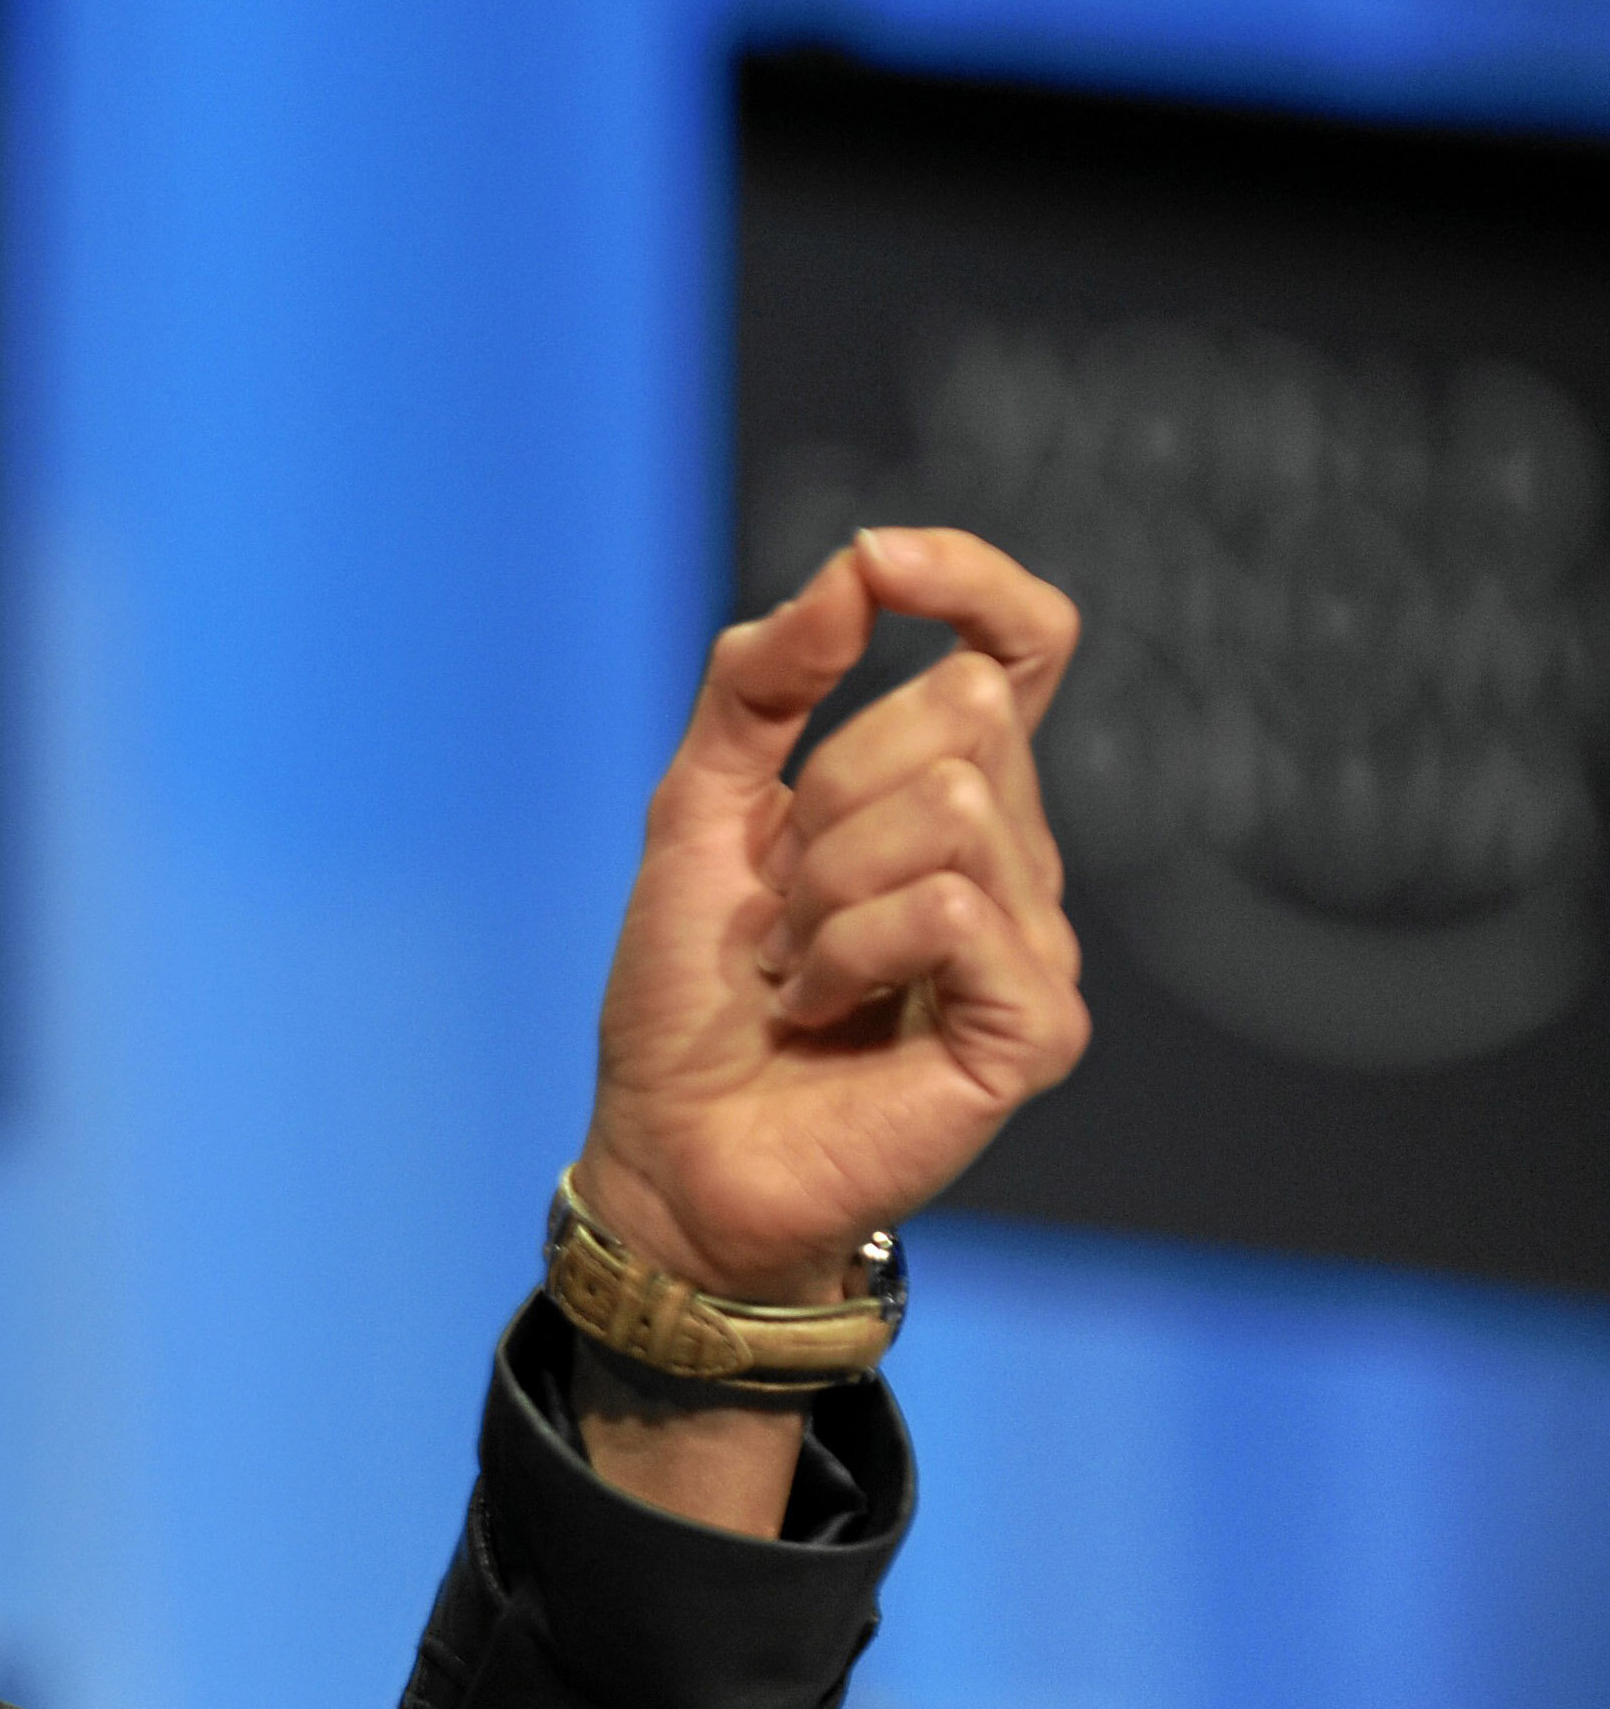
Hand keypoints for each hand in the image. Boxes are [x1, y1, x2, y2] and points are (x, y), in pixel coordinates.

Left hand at [576, 527, 1087, 1305]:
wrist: (672, 1143)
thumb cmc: (690, 989)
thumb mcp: (699, 804)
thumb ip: (763, 680)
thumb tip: (854, 568)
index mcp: (950, 794)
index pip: (1024, 646)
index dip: (973, 581)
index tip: (881, 564)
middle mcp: (1014, 857)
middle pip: (964, 711)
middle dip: (829, 790)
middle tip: (781, 899)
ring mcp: (1036, 942)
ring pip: (952, 807)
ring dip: (825, 886)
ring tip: (795, 966)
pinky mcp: (1035, 1024)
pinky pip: (946, 908)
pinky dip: (847, 950)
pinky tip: (820, 1008)